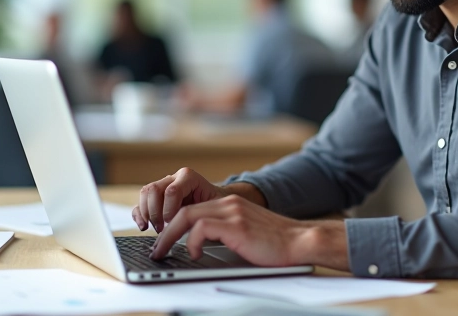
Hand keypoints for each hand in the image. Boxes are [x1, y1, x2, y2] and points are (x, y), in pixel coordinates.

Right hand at [133, 168, 227, 232]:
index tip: (172, 223)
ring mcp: (163, 185)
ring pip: (146, 193)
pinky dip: (139, 214)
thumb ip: (205, 212)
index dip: (169, 209)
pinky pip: (141, 201)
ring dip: (146, 213)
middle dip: (155, 212)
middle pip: (154, 189)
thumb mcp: (217, 206)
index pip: (172, 191)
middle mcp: (174, 178)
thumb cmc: (218, 205)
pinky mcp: (156, 196)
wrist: (217, 202)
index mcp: (189, 177)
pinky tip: (143, 226)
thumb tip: (196, 228)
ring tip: (155, 228)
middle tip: (162, 228)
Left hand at [150, 195, 348, 270]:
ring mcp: (232, 212)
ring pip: (187, 216)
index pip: (191, 208)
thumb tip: (198, 246)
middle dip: (165, 231)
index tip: (164, 241)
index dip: (173, 224)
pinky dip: (191, 241)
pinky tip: (194, 253)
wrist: (299, 242)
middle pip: (183, 210)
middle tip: (157, 249)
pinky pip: (201, 227)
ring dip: (170, 236)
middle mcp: (229, 203)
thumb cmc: (275, 245)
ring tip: (165, 252)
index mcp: (230, 204)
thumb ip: (225, 233)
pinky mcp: (236, 225)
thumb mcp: (245, 234)